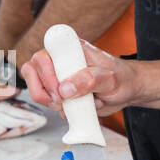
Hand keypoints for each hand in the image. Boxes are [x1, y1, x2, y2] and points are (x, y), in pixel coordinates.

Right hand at [21, 39, 137, 115]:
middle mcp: (59, 61)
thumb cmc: (121, 77)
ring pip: (38, 90)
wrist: (128, 90)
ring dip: (53, 102)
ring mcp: (58, 78)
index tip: (58, 85)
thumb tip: (65, 89)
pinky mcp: (62, 94)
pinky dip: (64, 111)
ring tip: (74, 104)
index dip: (44, 70)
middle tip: (61, 100)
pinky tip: (81, 107)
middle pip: (31, 71)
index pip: (43, 53)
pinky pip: (51, 104)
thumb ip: (89, 80)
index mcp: (69, 48)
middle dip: (43, 91)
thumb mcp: (109, 78)